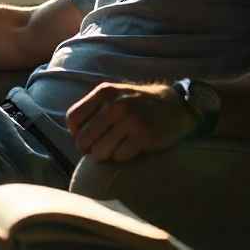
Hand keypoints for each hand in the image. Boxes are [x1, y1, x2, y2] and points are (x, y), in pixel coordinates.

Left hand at [66, 81, 198, 161]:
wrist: (176, 106)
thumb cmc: (140, 104)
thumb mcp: (116, 95)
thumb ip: (94, 108)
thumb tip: (75, 134)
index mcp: (105, 92)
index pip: (73, 118)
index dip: (76, 133)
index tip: (87, 137)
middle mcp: (116, 105)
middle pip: (84, 139)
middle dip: (89, 149)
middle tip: (101, 148)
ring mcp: (130, 120)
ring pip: (99, 152)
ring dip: (105, 155)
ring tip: (116, 148)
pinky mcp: (143, 136)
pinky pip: (119, 157)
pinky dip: (121, 157)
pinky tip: (130, 149)